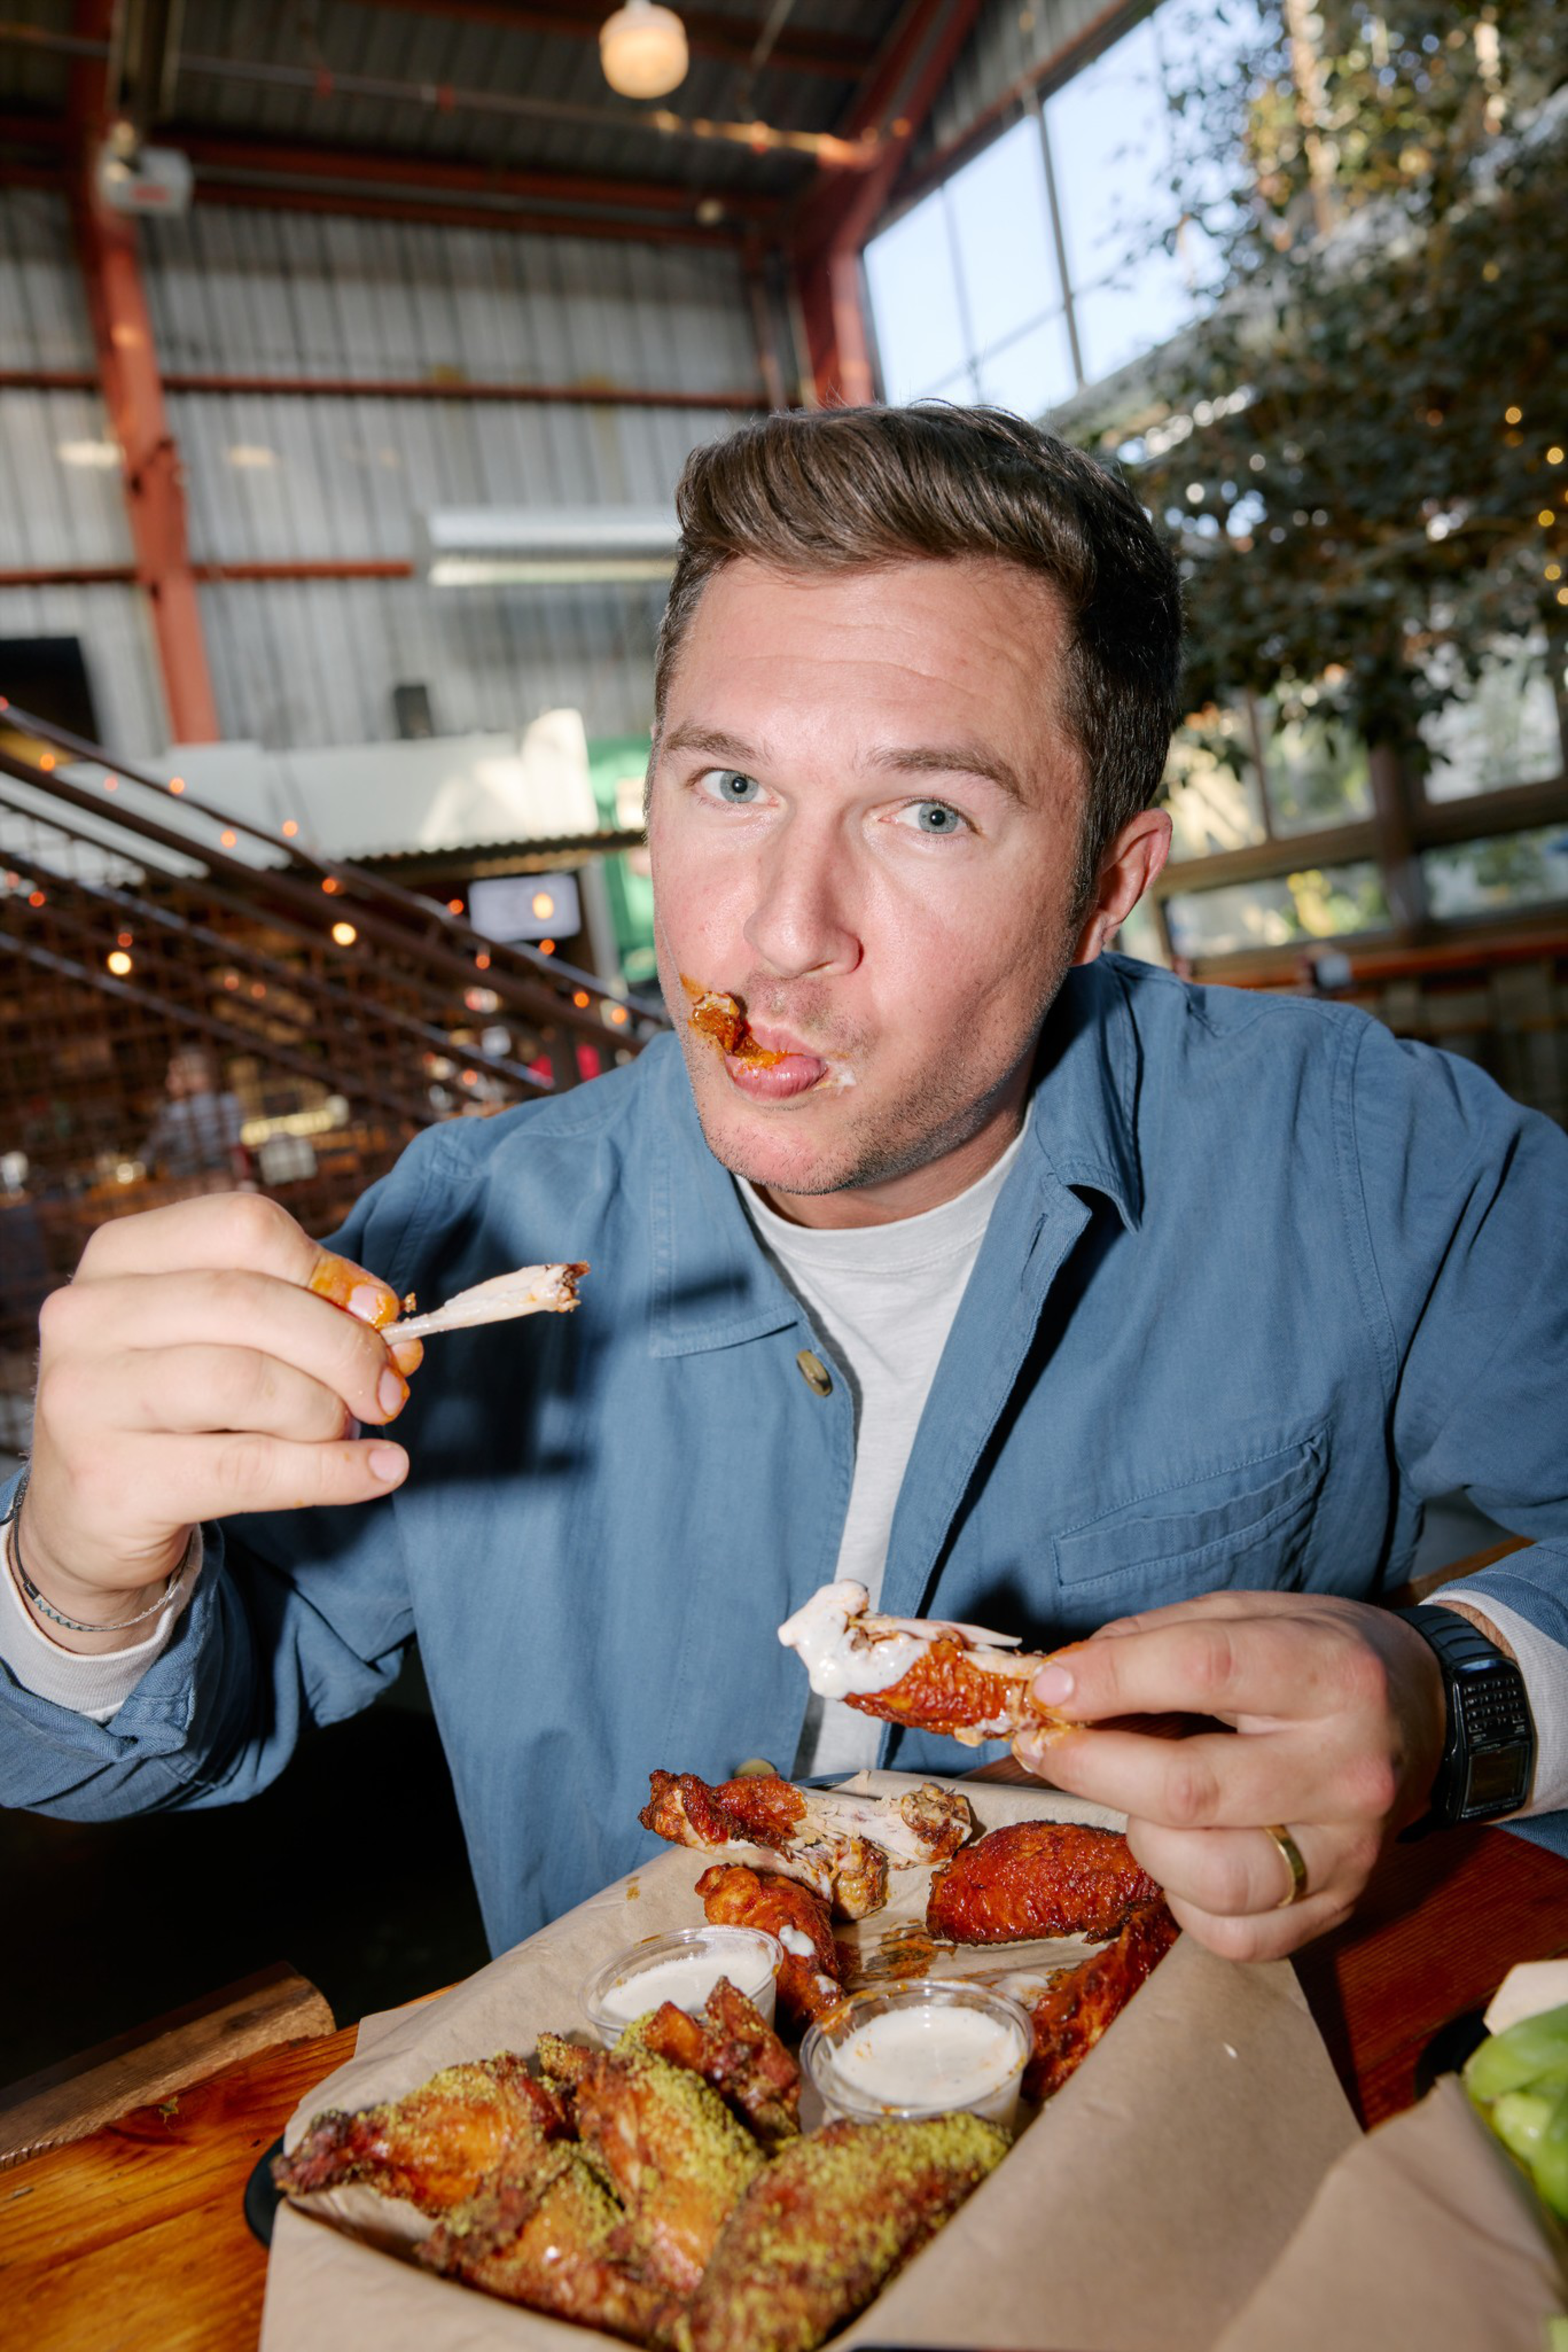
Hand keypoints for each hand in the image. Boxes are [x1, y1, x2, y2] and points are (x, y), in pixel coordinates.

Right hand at [22, 1193, 422, 1645]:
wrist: (89, 1515)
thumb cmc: (173, 1408)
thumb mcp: (221, 1339)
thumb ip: (297, 1313)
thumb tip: (385, 1321)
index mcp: (119, 1256)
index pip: (243, 1226)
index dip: (326, 1267)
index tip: (378, 1312)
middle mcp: (87, 1316)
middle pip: (249, 1302)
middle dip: (343, 1347)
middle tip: (388, 1387)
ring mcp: (86, 1400)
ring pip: (245, 1382)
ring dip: (327, 1411)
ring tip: (354, 1430)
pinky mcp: (109, 1484)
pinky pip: (248, 1470)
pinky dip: (333, 1471)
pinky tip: (382, 1470)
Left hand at [1011, 1590, 1448, 1959]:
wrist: (1424, 1715)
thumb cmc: (1314, 1658)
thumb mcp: (1246, 1614)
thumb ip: (1153, 1641)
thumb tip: (1060, 1686)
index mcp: (1330, 1673)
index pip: (1204, 1670)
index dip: (1110, 1679)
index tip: (1048, 1688)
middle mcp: (1349, 1769)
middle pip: (1190, 1788)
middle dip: (1092, 1767)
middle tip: (1047, 1747)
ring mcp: (1350, 1851)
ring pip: (1208, 1873)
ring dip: (1140, 1835)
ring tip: (1136, 1798)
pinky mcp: (1340, 1909)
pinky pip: (1232, 1933)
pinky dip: (1183, 1897)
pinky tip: (1185, 1849)